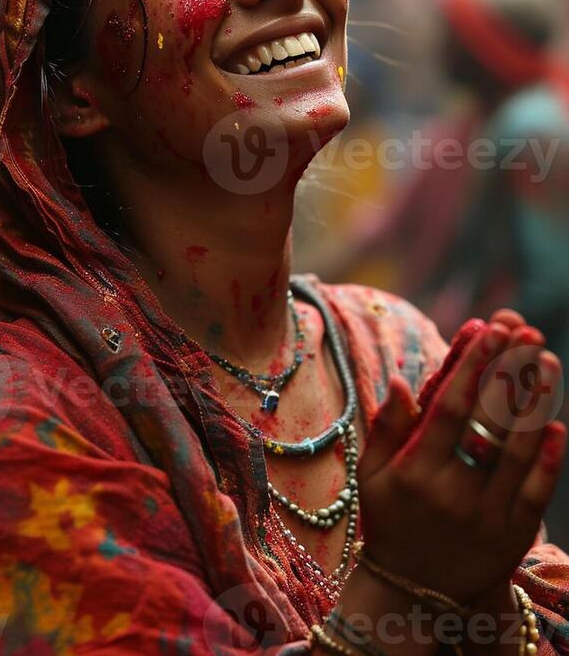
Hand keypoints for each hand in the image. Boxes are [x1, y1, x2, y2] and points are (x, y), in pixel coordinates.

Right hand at [356, 315, 565, 605]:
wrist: (415, 594)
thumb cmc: (390, 521)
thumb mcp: (372, 476)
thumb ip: (387, 428)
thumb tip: (401, 382)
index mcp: (415, 473)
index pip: (448, 409)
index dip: (470, 367)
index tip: (486, 329)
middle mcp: (453, 493)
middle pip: (487, 422)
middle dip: (508, 372)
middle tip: (525, 332)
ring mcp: (487, 516)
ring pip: (518, 451)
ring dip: (535, 402)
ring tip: (546, 360)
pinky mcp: (513, 536)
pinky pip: (536, 490)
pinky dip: (549, 456)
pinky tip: (555, 422)